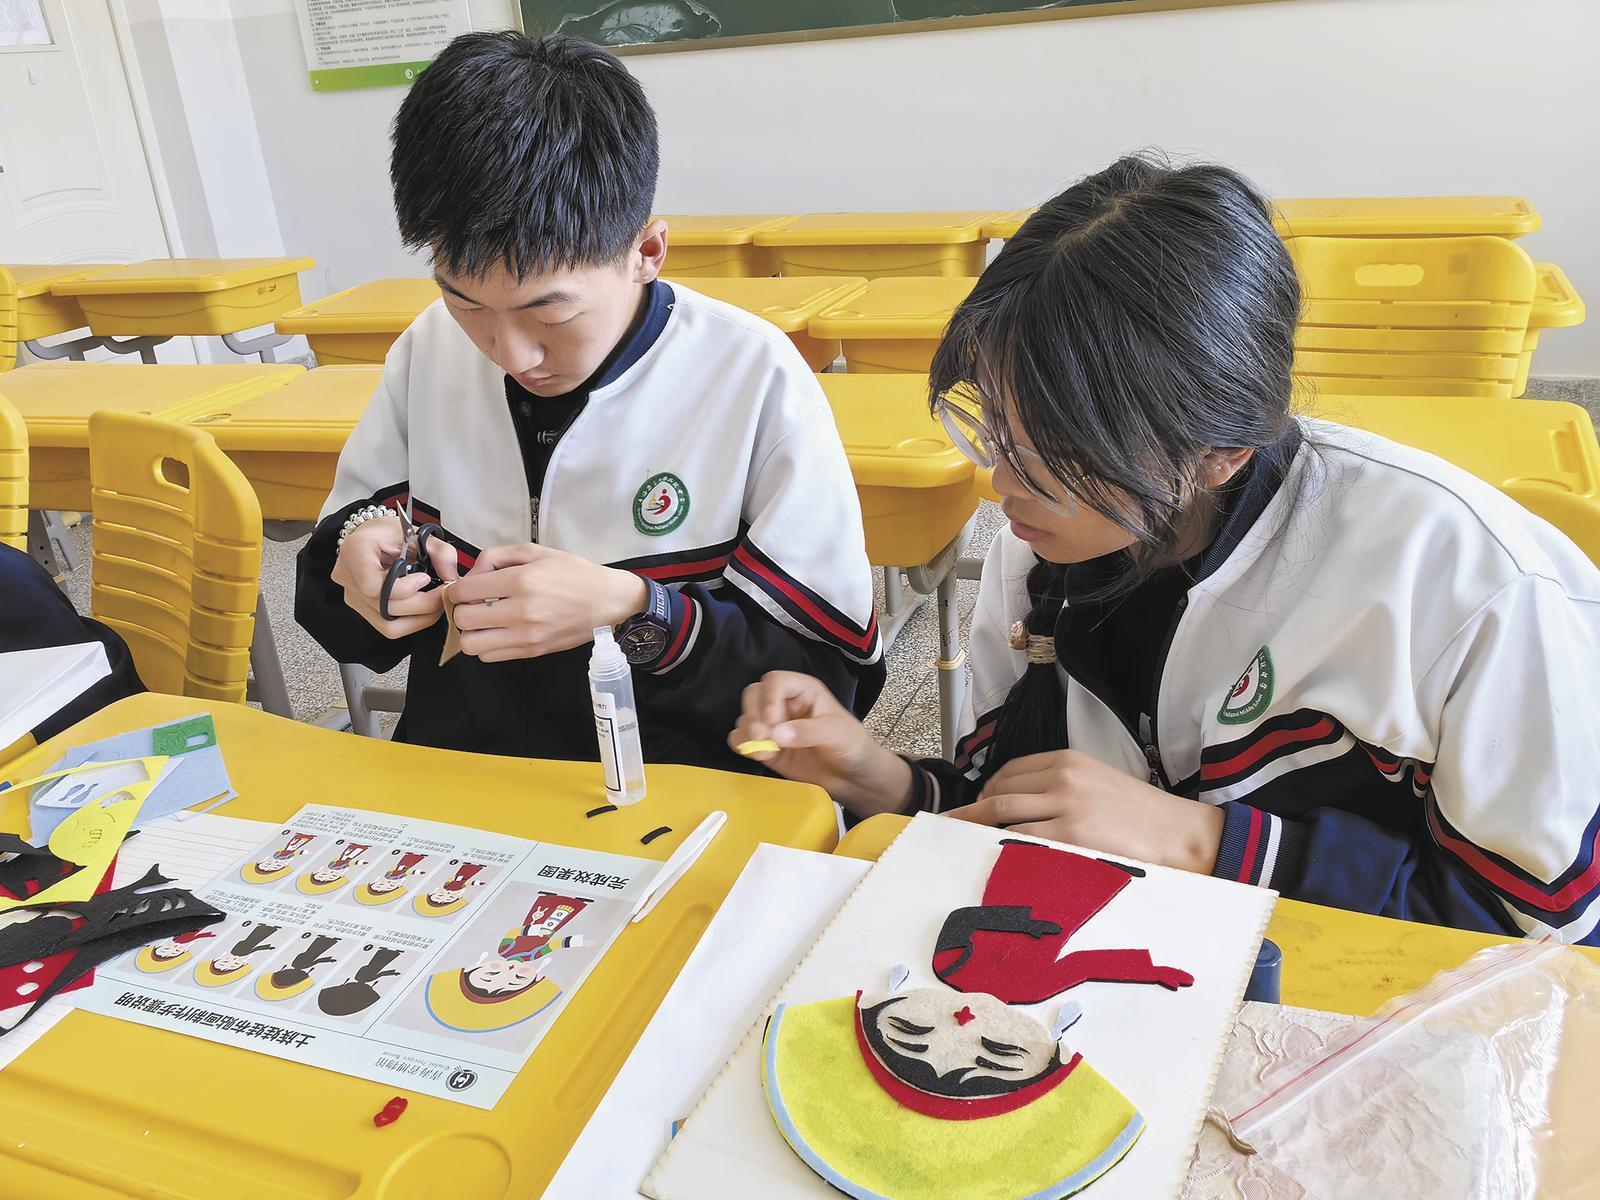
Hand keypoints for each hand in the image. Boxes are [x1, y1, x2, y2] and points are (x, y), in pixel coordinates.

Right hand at [332, 516, 458, 637]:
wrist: (373, 538)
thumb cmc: (390, 533)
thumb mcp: (416, 532)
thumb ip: (439, 551)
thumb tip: (451, 577)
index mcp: (355, 551)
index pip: (372, 585)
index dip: (403, 588)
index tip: (424, 578)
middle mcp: (347, 576)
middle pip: (385, 607)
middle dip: (422, 604)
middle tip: (443, 593)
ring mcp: (352, 596)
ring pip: (388, 624)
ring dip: (420, 617)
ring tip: (436, 602)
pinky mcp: (362, 610)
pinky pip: (389, 628)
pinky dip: (413, 623)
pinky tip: (425, 610)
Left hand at [447, 544, 648, 661]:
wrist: (607, 601)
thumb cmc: (573, 573)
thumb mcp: (536, 551)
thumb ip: (497, 556)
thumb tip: (471, 574)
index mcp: (521, 581)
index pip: (464, 591)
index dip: (457, 589)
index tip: (465, 588)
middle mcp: (521, 611)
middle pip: (464, 619)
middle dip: (463, 609)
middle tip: (474, 604)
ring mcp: (527, 635)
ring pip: (472, 644)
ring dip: (472, 632)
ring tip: (484, 620)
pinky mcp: (532, 651)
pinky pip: (490, 657)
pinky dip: (487, 645)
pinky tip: (498, 632)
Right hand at [729, 671, 912, 815]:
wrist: (852, 776)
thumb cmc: (851, 745)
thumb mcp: (836, 733)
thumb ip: (807, 731)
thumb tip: (775, 733)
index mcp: (803, 690)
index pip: (776, 681)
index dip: (768, 697)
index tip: (771, 719)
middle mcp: (784, 703)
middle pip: (754, 695)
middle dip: (753, 714)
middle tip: (761, 735)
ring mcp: (773, 725)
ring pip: (746, 716)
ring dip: (747, 731)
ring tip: (764, 749)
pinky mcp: (766, 745)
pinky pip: (742, 738)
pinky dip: (743, 744)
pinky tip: (759, 754)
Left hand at [951, 750, 1224, 873]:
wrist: (1176, 833)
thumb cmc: (1140, 813)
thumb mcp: (1097, 780)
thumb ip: (1061, 784)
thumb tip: (1023, 801)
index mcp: (1069, 760)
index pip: (1013, 769)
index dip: (989, 786)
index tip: (978, 801)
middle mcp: (1063, 778)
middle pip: (1001, 791)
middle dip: (973, 808)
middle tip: (958, 822)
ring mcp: (1065, 806)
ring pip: (1004, 813)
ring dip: (979, 827)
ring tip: (964, 839)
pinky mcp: (1070, 835)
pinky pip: (1023, 839)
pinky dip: (1002, 845)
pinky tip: (993, 853)